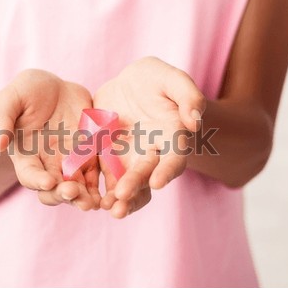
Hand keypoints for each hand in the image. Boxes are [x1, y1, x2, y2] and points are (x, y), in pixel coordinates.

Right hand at [0, 69, 100, 209]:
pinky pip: (97, 174)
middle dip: (64, 194)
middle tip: (74, 193)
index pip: (29, 175)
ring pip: (77, 187)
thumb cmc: (28, 91)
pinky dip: (103, 184)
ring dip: (85, 197)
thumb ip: (2, 119)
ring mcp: (70, 162)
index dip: (37, 181)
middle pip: (54, 189)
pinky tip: (111, 190)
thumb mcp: (11, 98)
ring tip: (94, 202)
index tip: (47, 182)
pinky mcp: (89, 156)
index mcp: (26, 155)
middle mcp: (47, 165)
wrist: (56, 87)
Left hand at [94, 57, 205, 217]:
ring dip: (120, 199)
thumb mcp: (171, 79)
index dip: (167, 171)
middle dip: (136, 187)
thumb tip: (195, 122)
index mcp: (172, 137)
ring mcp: (130, 160)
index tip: (157, 183)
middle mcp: (152, 154)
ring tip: (109, 209)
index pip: (174, 158)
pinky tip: (92, 200)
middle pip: (147, 175)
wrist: (127, 86)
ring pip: (127, 184)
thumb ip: (187, 96)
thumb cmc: (155, 80)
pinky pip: (105, 178)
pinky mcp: (108, 160)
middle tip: (122, 197)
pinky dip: (100, 190)